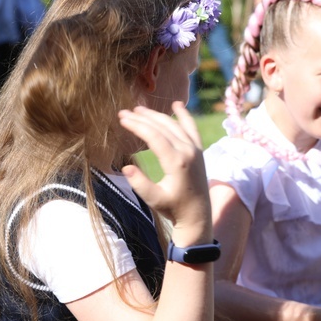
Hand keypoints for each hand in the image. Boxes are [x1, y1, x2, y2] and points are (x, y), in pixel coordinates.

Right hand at [119, 103, 210, 241]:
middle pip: (163, 127)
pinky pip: (192, 128)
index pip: (154, 136)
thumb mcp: (154, 199)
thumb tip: (126, 167)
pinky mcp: (199, 152)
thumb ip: (140, 184)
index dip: (136, 125)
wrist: (197, 215)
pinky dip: (184, 115)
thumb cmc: (173, 208)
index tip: (121, 119)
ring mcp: (196, 150)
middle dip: (142, 118)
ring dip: (157, 115)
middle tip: (124, 112)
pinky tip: (177, 105)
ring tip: (139, 110)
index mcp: (177, 162)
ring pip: (175, 125)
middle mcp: (188, 152)